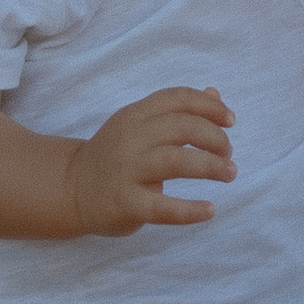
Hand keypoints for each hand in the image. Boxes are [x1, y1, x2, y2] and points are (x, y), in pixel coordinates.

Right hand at [64, 85, 233, 234]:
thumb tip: (215, 94)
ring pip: (175, 161)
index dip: (209, 106)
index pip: (177, 99)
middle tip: (228, 153)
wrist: (71, 188)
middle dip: (214, 137)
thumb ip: (176, 111)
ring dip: (210, 166)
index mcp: (135, 115)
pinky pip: (162, 208)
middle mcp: (130, 138)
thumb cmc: (115, 155)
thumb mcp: (139, 126)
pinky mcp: (125, 203)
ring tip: (229, 173)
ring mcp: (126, 171)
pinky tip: (209, 209)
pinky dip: (190, 210)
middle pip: (181, 127)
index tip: (231, 120)